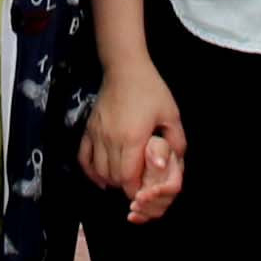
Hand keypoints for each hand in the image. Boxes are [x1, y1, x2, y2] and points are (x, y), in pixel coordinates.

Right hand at [87, 64, 187, 217]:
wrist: (125, 69)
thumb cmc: (151, 91)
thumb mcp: (171, 115)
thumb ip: (176, 142)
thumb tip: (174, 166)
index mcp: (133, 138)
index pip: (128, 178)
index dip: (136, 190)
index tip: (144, 191)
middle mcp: (111, 139)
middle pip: (113, 177)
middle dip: (125, 187)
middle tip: (136, 185)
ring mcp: (96, 134)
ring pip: (98, 170)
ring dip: (110, 180)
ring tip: (122, 180)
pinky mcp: (88, 130)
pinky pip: (83, 158)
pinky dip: (91, 172)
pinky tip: (101, 178)